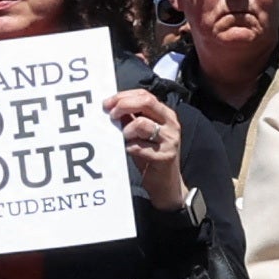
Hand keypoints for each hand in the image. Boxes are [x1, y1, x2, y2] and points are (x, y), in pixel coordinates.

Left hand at [111, 85, 190, 212]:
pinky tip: (128, 150)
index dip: (123, 96)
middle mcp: (171, 124)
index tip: (107, 103)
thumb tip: (111, 106)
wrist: (166, 183)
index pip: (145, 95)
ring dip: (126, 130)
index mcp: (165, 114)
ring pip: (142, 124)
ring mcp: (170, 140)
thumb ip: (131, 118)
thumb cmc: (151, 156)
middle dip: (123, 105)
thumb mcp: (141, 133)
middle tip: (111, 115)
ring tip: (124, 138)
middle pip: (146, 102)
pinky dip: (129, 147)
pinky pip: (139, 146)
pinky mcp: (165, 156)